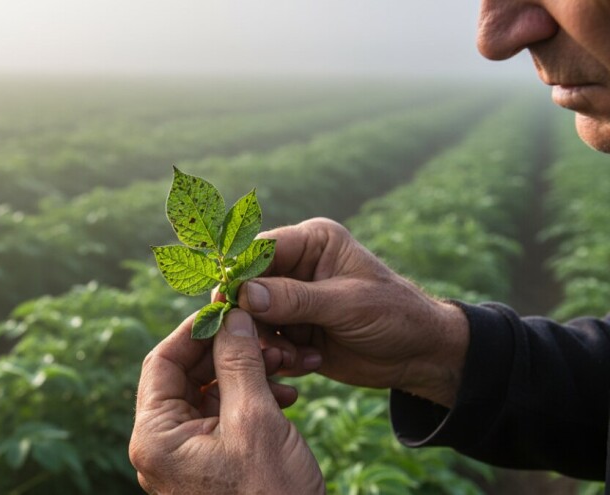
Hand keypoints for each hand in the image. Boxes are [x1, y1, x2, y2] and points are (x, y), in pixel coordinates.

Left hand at [129, 310, 324, 494]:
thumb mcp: (254, 420)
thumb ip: (239, 363)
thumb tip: (231, 318)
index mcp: (155, 436)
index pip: (160, 362)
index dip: (194, 331)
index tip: (227, 310)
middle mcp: (162, 446)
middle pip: (185, 376)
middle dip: (228, 353)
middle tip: (265, 336)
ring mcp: (185, 457)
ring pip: (209, 394)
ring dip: (246, 374)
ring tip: (285, 366)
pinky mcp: (210, 465)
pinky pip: (223, 418)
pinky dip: (251, 401)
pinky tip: (285, 395)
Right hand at [239, 218, 469, 406]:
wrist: (420, 356)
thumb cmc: (395, 315)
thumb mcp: (348, 304)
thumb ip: (296, 299)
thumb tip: (245, 295)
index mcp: (312, 242)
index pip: (261, 250)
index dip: (239, 274)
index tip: (226, 301)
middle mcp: (296, 268)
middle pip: (248, 287)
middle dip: (252, 318)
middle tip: (263, 343)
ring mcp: (291, 301)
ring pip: (252, 320)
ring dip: (268, 343)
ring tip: (294, 359)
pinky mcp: (292, 331)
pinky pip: (266, 343)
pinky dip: (280, 358)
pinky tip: (308, 364)